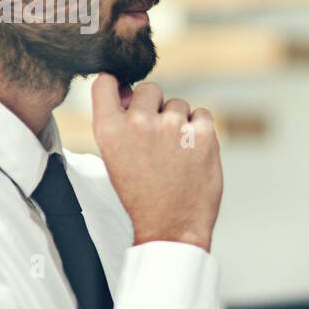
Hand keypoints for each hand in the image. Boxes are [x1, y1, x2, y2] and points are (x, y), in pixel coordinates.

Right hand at [90, 74, 222, 251]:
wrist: (171, 226)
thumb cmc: (143, 195)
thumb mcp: (115, 158)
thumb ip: (119, 123)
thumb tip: (129, 92)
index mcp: (109, 130)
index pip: (106, 82)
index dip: (118, 86)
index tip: (126, 96)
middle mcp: (138, 123)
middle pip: (149, 89)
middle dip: (155, 107)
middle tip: (158, 137)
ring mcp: (172, 127)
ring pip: (178, 104)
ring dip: (180, 122)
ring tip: (176, 153)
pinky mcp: (203, 134)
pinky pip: (202, 114)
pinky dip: (201, 129)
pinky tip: (193, 152)